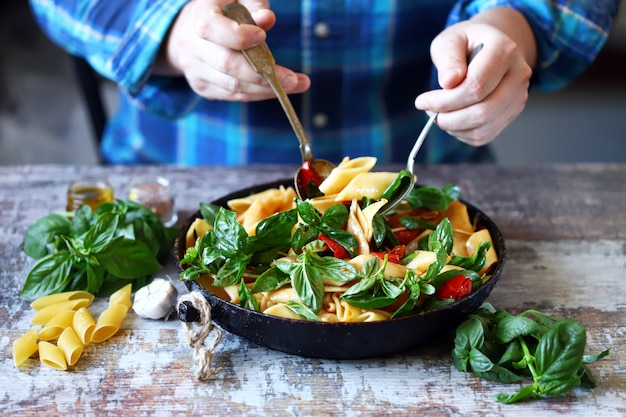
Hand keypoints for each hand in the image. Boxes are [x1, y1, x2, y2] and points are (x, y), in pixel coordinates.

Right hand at [155, 0, 309, 100]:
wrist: (187, 32)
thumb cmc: (222, 10)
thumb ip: (253, 5)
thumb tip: (267, 19)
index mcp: (199, 18)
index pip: (214, 29)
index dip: (240, 36)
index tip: (263, 36)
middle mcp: (192, 46)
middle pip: (227, 64)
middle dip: (263, 74)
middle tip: (293, 79)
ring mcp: (196, 70)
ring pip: (233, 86)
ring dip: (267, 89)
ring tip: (296, 85)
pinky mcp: (203, 88)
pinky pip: (234, 95)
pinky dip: (258, 94)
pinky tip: (278, 89)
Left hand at [415, 7, 535, 146]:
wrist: (489, 46)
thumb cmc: (466, 43)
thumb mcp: (450, 40)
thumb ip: (448, 57)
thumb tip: (449, 82)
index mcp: (505, 51)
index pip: (476, 86)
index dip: (445, 100)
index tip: (422, 101)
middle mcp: (518, 75)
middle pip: (483, 112)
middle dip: (448, 118)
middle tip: (429, 110)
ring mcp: (518, 97)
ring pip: (484, 128)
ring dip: (453, 127)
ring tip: (439, 113)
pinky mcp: (512, 113)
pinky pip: (485, 135)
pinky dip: (462, 133)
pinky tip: (452, 118)